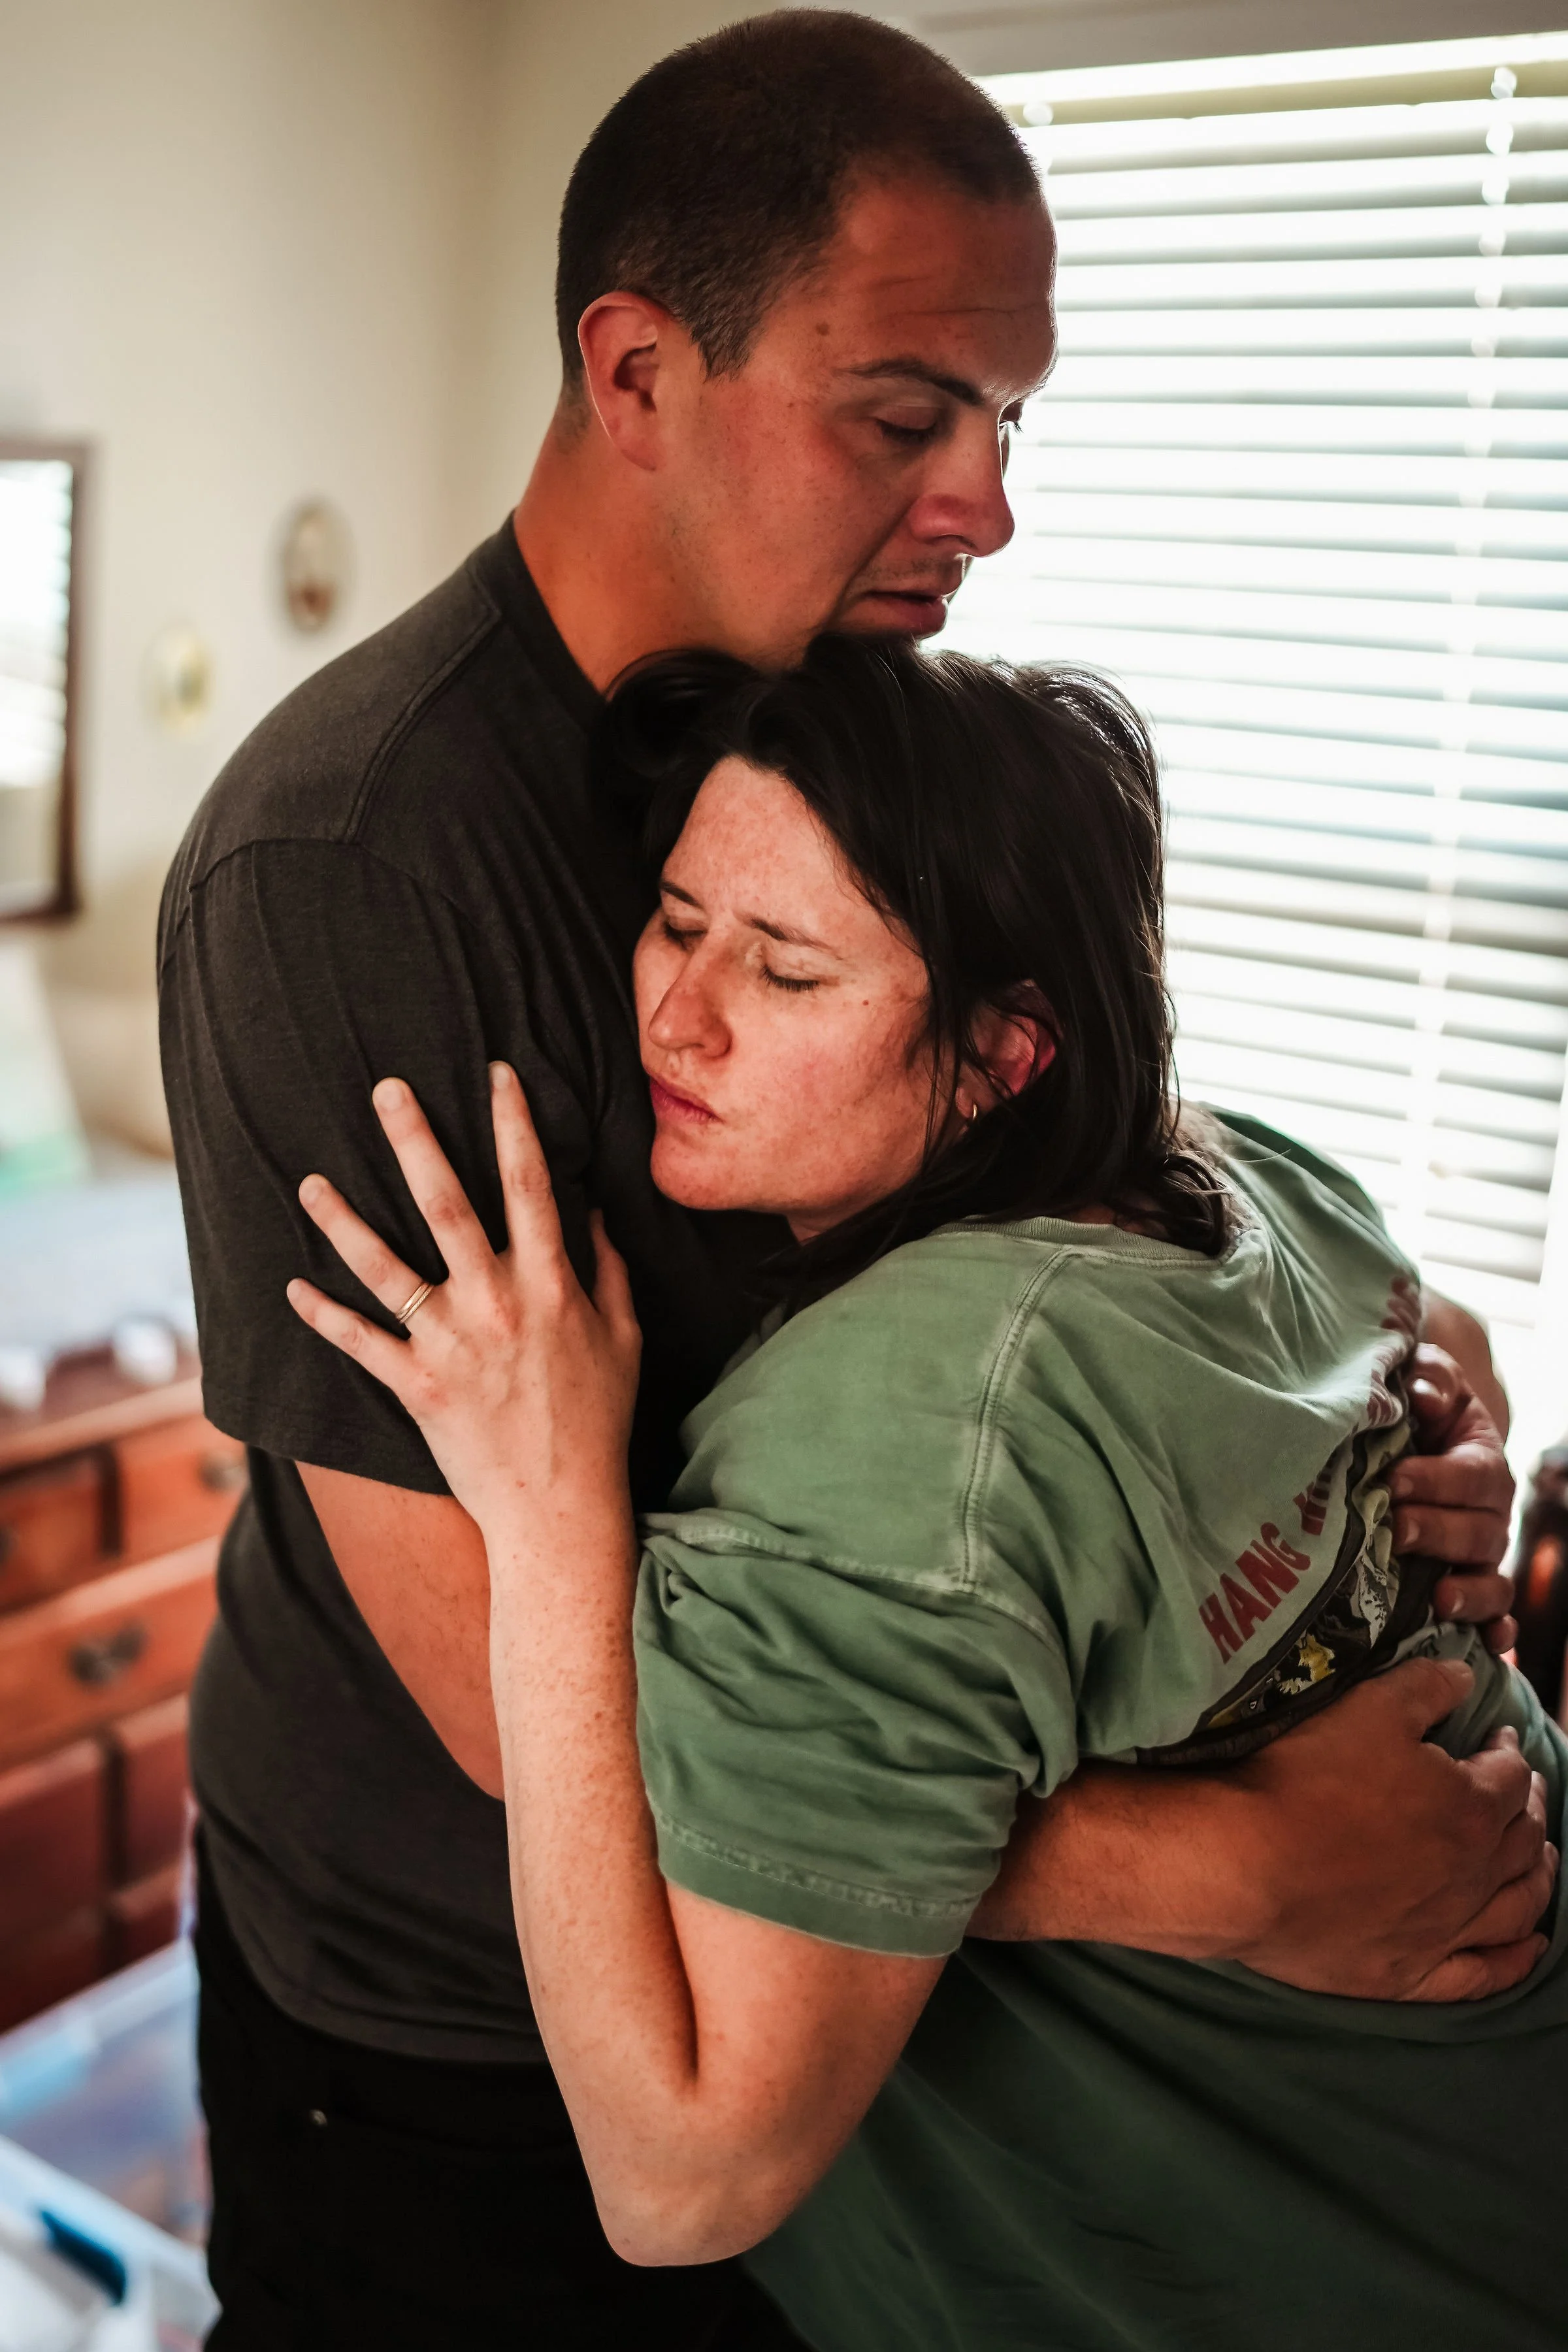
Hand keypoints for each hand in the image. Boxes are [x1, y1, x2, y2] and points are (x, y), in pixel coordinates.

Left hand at [286, 1064, 640, 1529]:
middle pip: (447, 1205)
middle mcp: (495, 1303)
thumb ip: (608, 1271)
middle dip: (415, 1140)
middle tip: (386, 1089)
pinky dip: (324, 1316)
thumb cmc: (598, 1421)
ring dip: (344, 1221)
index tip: (495, 1073)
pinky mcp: (416, 1386)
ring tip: (308, 1181)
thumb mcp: (624, 1337)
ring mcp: (451, 1345)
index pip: (530, 1185)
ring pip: (386, 1268)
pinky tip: (293, 1286)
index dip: (513, 1124)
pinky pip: (360, 1343)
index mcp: (549, 1284)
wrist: (560, 1507)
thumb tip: (596, 1214)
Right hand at [1230, 1657, 1556, 2001]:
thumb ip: (1425, 1687)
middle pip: (1523, 1839)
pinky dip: (1515, 1961)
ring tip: (1544, 1859)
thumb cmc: (1304, 1780)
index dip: (1509, 1750)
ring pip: (1517, 1907)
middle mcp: (1471, 1873)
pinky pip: (1483, 1974)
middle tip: (1525, 1789)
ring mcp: (1445, 1930)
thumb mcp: (1366, 1708)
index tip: (1498, 1736)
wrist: (1244, 1866)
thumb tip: (1467, 1676)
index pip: (1510, 1774)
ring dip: (1539, 1878)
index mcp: (1468, 1807)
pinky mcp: (1411, 1973)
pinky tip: (1530, 1947)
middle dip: (1531, 1807)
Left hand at [1394, 1343, 1516, 1654]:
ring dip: (1470, 1592)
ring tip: (1440, 1599)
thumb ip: (1430, 1379)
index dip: (1437, 1480)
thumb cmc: (1418, 1406)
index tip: (1394, 1480)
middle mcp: (1489, 1513)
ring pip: (1490, 1579)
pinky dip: (1493, 1632)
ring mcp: (1481, 1555)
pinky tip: (1487, 1647)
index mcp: (1481, 1462)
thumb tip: (1425, 1395)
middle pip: (1479, 1532)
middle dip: (1438, 1533)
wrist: (1419, 1433)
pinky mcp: (1467, 1584)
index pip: (1470, 1475)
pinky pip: (1492, 1615)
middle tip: (1396, 1531)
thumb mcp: (1426, 1379)